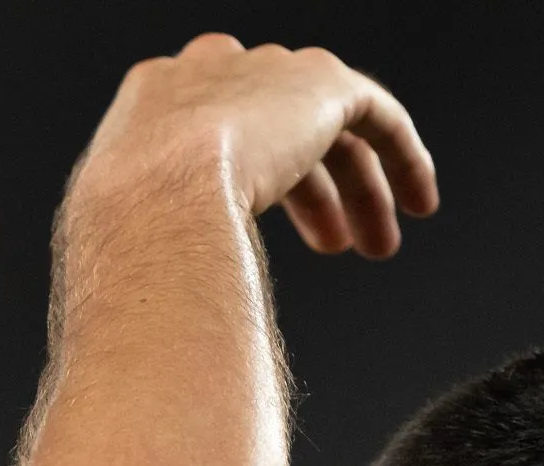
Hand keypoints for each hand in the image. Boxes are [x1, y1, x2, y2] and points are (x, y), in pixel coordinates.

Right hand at [75, 34, 437, 256]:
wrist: (151, 199)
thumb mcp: (129, 239)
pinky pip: (374, 112)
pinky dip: (401, 155)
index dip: (254, 181)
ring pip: (326, 125)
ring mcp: (262, 73)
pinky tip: (418, 199)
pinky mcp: (317, 82)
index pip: (216, 131)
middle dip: (311, 189)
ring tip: (377, 245)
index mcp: (152, 105)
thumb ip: (158, 249)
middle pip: (275, 126)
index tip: (272, 228)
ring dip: (356, 187)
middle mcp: (206, 76)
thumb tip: (166, 314)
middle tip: (335, 244)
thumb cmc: (124, 240)